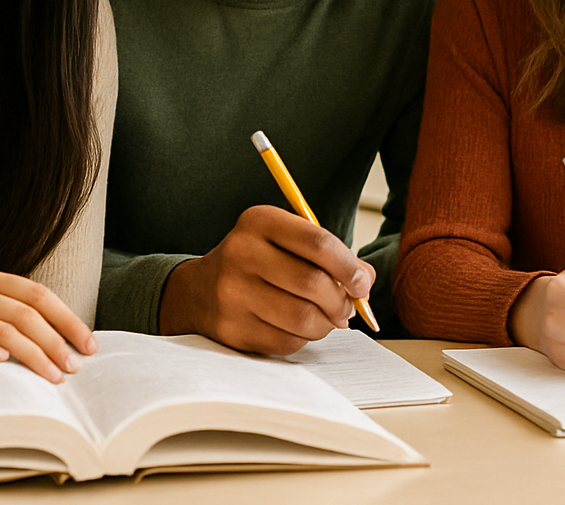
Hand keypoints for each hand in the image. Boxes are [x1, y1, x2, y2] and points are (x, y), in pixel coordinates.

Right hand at [0, 266, 95, 382]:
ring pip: (3, 331)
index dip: (66, 318)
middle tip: (75, 367)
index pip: (36, 294)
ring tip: (54, 377)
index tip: (88, 343)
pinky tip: (8, 367)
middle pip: (25, 313)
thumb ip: (1, 308)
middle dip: (56, 341)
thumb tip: (56, 334)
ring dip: (34, 355)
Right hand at [158, 205, 373, 354]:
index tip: (362, 282)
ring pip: (302, 318)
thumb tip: (365, 281)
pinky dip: (303, 339)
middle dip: (341, 301)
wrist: (199, 290)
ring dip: (326, 324)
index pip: (317, 242)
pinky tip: (300, 328)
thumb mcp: (287, 242)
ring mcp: (231, 293)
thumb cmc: (259, 262)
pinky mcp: (230, 329)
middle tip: (347, 308)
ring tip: (326, 319)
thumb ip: (330, 255)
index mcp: (259, 222)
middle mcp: (240, 253)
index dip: (349, 266)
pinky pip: (286, 341)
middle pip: (312, 283)